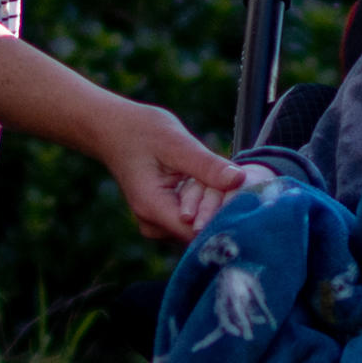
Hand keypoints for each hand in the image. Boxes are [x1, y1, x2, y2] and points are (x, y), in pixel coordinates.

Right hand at [87, 95, 260, 244]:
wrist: (114, 131)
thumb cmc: (141, 131)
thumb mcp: (177, 142)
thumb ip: (207, 165)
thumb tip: (240, 179)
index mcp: (153, 208)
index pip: (199, 231)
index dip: (225, 217)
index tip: (247, 197)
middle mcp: (154, 225)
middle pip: (202, 231)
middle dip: (222, 208)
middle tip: (235, 180)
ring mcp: (158, 225)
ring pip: (200, 225)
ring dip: (214, 204)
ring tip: (216, 178)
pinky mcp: (164, 219)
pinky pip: (194, 218)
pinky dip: (206, 201)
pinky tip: (206, 182)